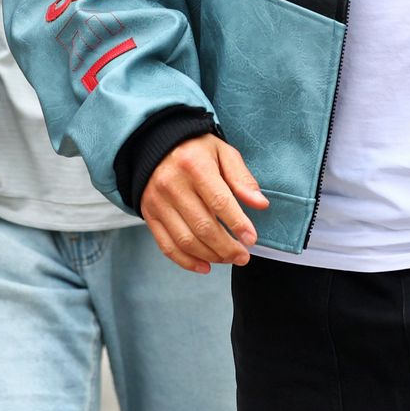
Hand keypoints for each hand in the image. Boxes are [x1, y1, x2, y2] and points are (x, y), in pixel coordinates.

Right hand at [140, 134, 269, 273]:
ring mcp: (158, 202)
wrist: (156, 144)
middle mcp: (172, 185)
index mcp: (194, 166)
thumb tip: (260, 204)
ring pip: (186, 240)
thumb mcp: (223, 153)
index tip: (251, 239)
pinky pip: (167, 246)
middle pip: (203, 226)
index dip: (237, 223)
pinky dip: (187, 261)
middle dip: (226, 247)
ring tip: (229, 259)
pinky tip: (205, 266)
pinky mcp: (149, 215)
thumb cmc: (196, 149)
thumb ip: (241, 178)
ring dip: (210, 256)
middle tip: (243, 256)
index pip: (219, 201)